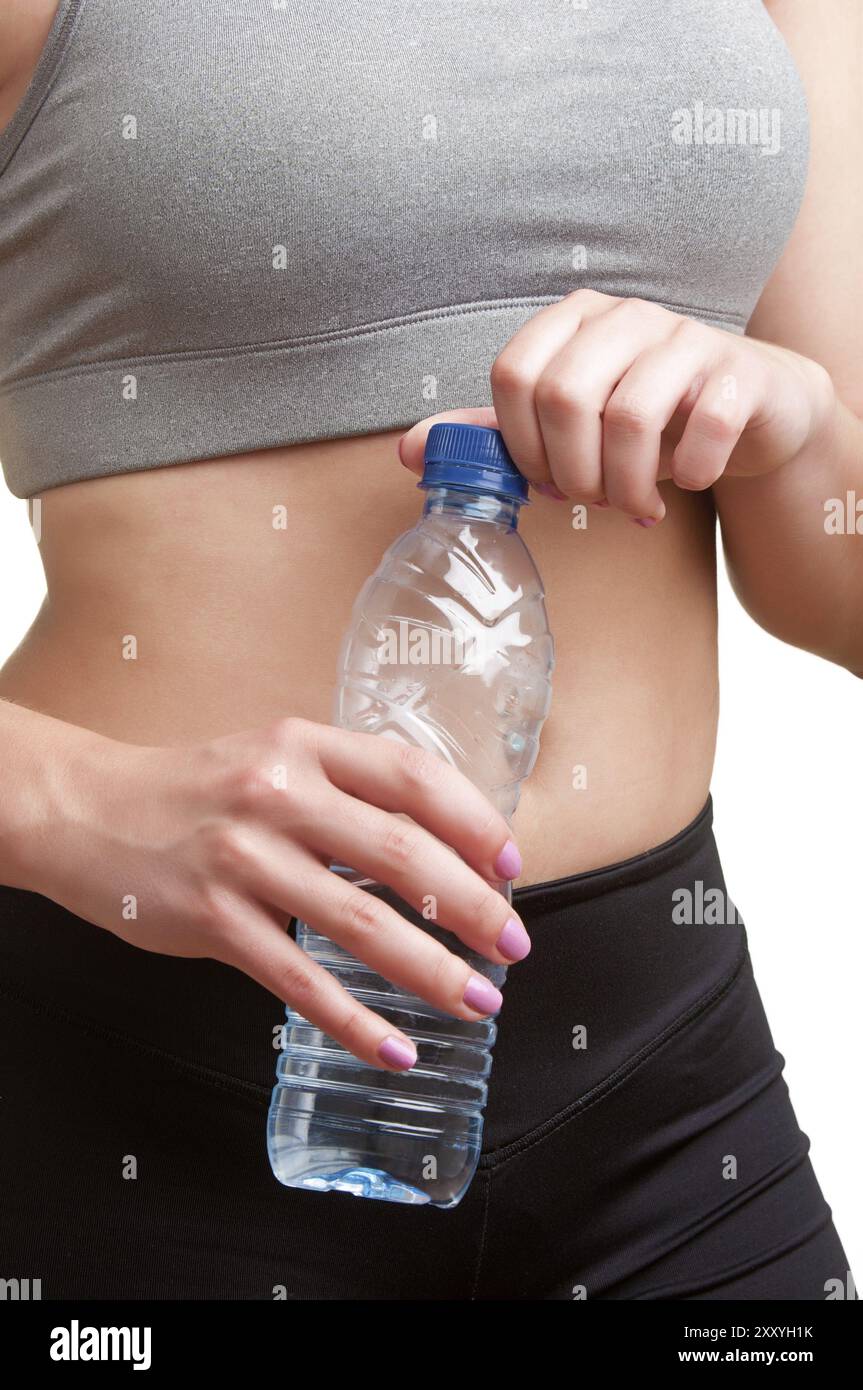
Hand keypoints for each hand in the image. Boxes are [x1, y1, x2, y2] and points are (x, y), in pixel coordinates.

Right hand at [19, 718, 528, 1070]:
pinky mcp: (210, 919)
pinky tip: (394, 1047)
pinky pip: (298, 982)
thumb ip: (348, 789)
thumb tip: (445, 849)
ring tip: (480, 1002)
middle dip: (475, 908)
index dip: (477, 823)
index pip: (415, 777)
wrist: (87, 810)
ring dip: (432, 972)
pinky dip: (354, 1021)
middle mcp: (279, 794)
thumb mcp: (275, 758)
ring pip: (360, 924)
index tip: (513, 867)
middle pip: (404, 853)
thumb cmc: (196, 789)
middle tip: (514, 948)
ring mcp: (243, 857)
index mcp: (306, 745)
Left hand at [398, 289, 834, 523]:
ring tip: (634, 505)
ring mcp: (686, 337)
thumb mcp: (566, 426)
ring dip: (626, 484)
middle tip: (590, 501)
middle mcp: (626, 317)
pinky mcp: (739, 370)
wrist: (750, 407)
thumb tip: (408, 451)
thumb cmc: (647, 418)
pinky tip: (688, 482)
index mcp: (573, 323)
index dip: (520, 443)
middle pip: (565, 396)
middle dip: (572, 471)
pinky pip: (706, 425)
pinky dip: (691, 471)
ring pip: (631, 417)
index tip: (543, 482)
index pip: (514, 374)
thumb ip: (496, 435)